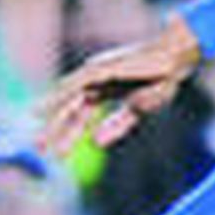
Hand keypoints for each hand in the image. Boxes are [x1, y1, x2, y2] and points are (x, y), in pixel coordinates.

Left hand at [40, 13, 201, 156]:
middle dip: (55, 129)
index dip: (69, 134)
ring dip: (52, 118)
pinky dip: (59, 98)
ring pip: (67, 97)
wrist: (175, 58)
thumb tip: (94, 143)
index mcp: (106, 90)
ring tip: (40, 136)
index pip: (81, 114)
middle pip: (70, 107)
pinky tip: (45, 111)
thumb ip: (117, 125)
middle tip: (40, 150)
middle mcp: (96, 81)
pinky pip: (75, 85)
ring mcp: (97, 72)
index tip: (59, 156)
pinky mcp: (101, 68)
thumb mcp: (138, 109)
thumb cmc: (162, 79)